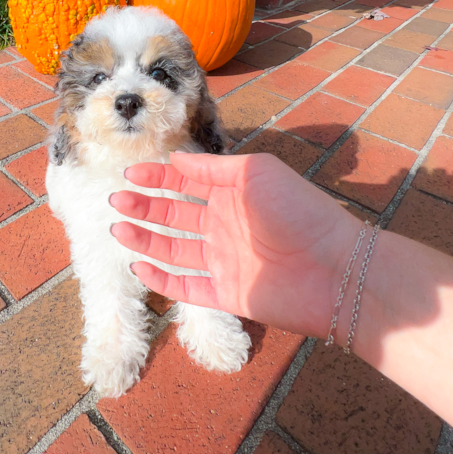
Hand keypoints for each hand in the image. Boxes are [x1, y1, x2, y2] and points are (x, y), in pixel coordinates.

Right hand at [109, 152, 361, 338]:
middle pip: (174, 217)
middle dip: (144, 208)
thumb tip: (175, 159)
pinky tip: (140, 264)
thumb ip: (213, 168)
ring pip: (173, 251)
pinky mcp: (226, 295)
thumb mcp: (256, 173)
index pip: (186, 184)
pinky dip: (161, 279)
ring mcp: (224, 262)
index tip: (130, 174)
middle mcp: (225, 227)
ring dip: (145, 239)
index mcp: (232, 196)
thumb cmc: (300, 211)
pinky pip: (185, 288)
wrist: (335, 269)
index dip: (157, 178)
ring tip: (119, 229)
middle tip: (117, 201)